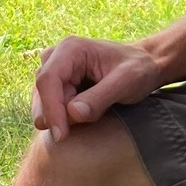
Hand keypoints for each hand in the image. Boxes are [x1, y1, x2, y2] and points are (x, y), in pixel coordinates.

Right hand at [32, 38, 165, 140]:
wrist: (144, 65)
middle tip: (88, 121)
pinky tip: (85, 113)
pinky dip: (63, 117)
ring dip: (62, 116)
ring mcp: (53, 71)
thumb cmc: (139, 69)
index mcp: (70, 49)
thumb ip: (100, 97)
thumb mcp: (127, 82)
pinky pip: (49, 107)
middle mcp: (55, 57)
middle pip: (41, 94)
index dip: (51, 109)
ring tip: (93, 111)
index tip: (62, 135)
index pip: (47, 81)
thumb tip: (72, 113)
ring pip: (42, 103)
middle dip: (58, 115)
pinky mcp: (55, 85)